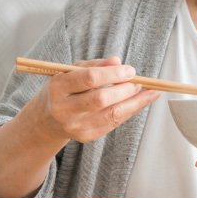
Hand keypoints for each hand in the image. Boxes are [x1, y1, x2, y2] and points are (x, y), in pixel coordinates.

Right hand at [20, 56, 159, 143]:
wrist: (48, 119)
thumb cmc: (64, 90)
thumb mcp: (72, 71)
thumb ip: (95, 65)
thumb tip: (117, 61)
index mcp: (58, 87)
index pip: (89, 79)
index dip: (113, 74)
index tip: (130, 70)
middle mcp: (64, 109)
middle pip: (101, 99)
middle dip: (125, 89)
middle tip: (139, 81)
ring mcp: (75, 126)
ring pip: (112, 115)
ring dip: (135, 102)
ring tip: (149, 92)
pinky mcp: (86, 136)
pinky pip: (114, 123)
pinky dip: (130, 111)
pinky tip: (139, 102)